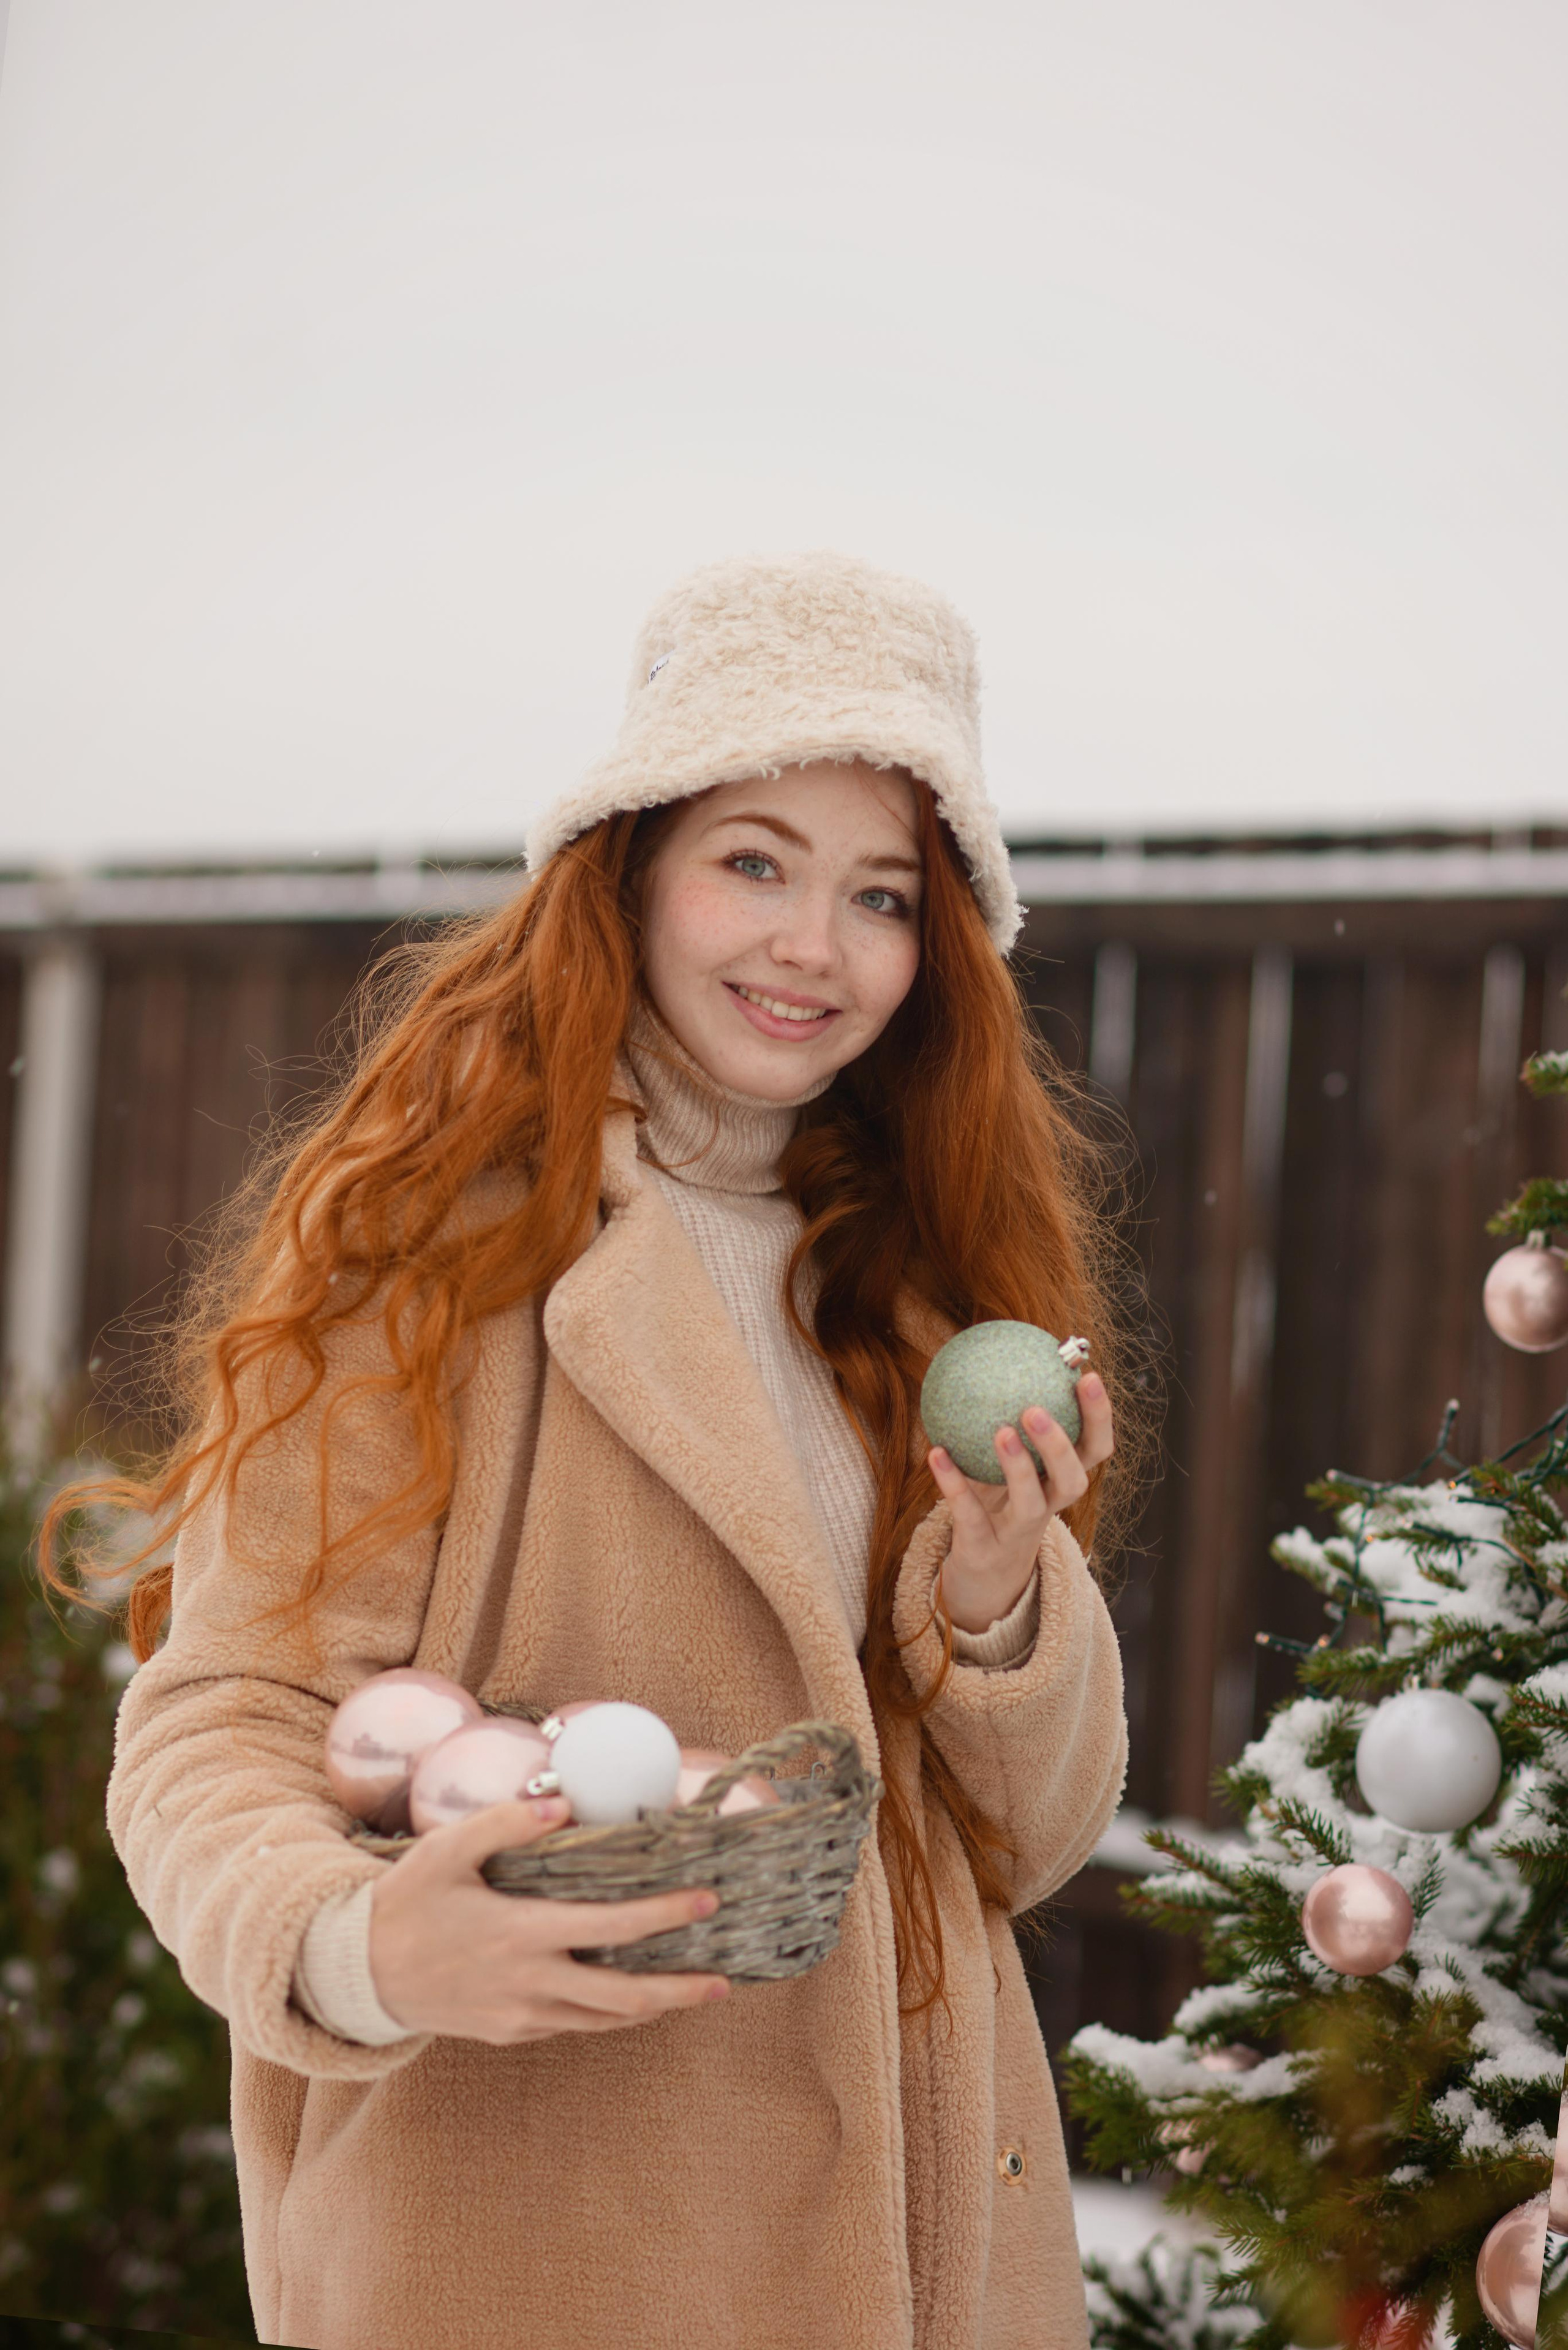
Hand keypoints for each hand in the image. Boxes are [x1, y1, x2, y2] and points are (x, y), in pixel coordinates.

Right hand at [367, 1796, 730, 2042]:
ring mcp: (520, 2016)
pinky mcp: (509, 2033)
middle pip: (623, 1998)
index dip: (664, 1917)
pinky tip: (627, 1998)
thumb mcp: (448, 1850)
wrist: (358, 1974)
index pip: (611, 1930)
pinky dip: (608, 2015)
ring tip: (691, 1993)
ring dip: (651, 2008)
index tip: (705, 1901)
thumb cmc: (406, 1902)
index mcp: (521, 1934)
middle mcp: (529, 1984)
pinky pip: (571, 2026)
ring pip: (602, 2021)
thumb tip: (565, 1804)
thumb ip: (506, 1824)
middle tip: (723, 1980)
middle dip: (679, 1990)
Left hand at [926, 1372, 1114, 1635]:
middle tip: (1037, 1409)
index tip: (1086, 1375)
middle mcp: (1049, 1508)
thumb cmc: (997, 1504)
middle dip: (1061, 1445)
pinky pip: (969, 1514)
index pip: (1094, 1448)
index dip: (1097, 1416)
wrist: (983, 1575)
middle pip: (1073, 1480)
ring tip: (1001, 1430)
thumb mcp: (1006, 1464)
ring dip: (1019, 1467)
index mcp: (1060, 1482)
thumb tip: (992, 1350)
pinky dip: (954, 1484)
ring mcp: (1018, 1533)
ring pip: (1031, 1505)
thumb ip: (1007, 1420)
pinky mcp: (984, 1548)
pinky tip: (935, 1452)